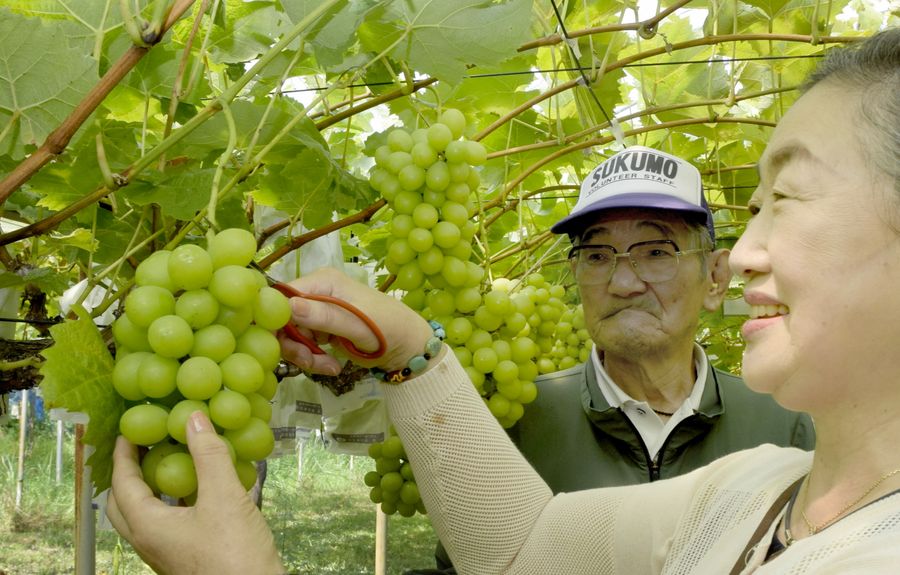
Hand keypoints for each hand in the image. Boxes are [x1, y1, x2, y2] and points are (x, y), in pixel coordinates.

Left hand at [107, 411, 283, 574]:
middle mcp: (150, 542)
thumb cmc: (233, 555)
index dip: (123, 454)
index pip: (122, 483)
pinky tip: (202, 491)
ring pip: (147, 516)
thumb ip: (209, 455)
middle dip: (130, 473)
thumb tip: (194, 418)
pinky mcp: (186, 558)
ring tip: (173, 463)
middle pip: (124, 504)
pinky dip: (175, 502)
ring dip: (153, 488)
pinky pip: (169, 525)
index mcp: (147, 526)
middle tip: (145, 448)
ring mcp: (167, 553)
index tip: (129, 431)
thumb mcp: (223, 497)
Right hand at [278, 267, 432, 375]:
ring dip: (305, 356)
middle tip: (310, 362)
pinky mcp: (322, 330)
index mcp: (323, 281)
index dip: (278, 320)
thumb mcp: (356, 324)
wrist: (407, 347)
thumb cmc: (388, 328)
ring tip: (328, 367)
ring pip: (292, 336)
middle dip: (294, 344)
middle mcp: (317, 293)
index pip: (283, 296)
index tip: (285, 343)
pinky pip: (304, 346)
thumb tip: (289, 306)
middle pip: (284, 319)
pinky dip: (314, 359)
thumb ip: (323, 316)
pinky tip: (332, 366)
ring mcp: (318, 313)